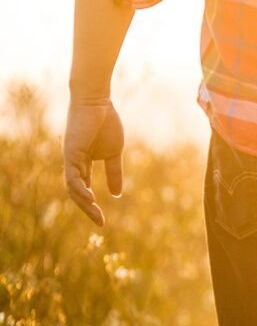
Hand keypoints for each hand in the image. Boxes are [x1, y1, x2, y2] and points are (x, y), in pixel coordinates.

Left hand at [63, 99, 124, 226]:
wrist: (97, 102)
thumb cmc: (106, 123)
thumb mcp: (114, 153)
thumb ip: (114, 172)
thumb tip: (116, 194)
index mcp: (82, 164)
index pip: (83, 189)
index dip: (92, 206)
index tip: (103, 220)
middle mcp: (73, 164)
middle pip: (76, 193)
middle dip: (88, 209)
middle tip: (100, 223)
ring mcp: (70, 159)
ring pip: (73, 188)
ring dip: (83, 203)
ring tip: (96, 213)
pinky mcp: (70, 153)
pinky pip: (73, 177)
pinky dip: (80, 189)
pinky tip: (90, 198)